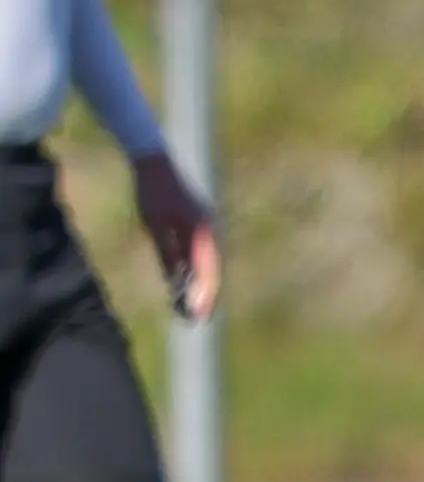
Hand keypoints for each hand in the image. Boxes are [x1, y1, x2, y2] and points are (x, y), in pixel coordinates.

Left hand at [129, 151, 216, 320]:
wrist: (154, 163)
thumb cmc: (154, 194)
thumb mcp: (156, 227)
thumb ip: (168, 253)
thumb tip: (178, 282)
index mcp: (203, 233)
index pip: (208, 271)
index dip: (205, 295)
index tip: (200, 316)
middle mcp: (209, 232)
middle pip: (211, 270)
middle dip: (206, 294)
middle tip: (198, 318)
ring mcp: (203, 229)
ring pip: (206, 263)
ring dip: (200, 285)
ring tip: (190, 307)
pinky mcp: (195, 227)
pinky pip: (198, 255)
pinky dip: (194, 271)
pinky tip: (183, 283)